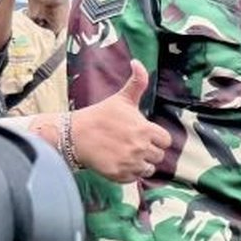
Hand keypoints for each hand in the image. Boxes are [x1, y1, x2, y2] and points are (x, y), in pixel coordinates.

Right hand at [71, 60, 170, 181]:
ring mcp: (130, 162)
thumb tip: (138, 62)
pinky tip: (118, 162)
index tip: (144, 135)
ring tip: (126, 154)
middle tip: (133, 144)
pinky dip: (129, 173)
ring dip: (141, 163)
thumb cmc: (100, 115)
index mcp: (145, 130)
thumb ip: (137, 83)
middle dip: (149, 151)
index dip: (156, 139)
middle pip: (158, 156)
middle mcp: (141, 148)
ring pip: (148, 169)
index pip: (165, 141)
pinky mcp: (120, 175)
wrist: (75, 135)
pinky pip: (134, 178)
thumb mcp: (121, 98)